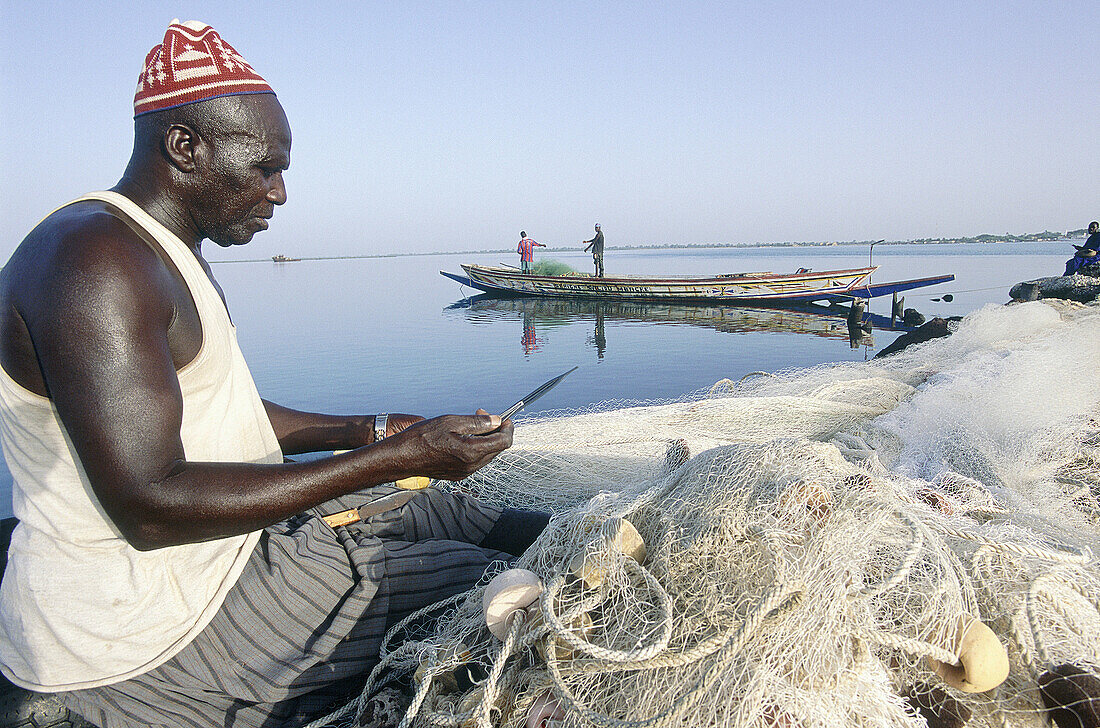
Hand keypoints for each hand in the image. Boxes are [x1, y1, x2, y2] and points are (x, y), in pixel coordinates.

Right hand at [385, 410, 512, 480]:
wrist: (401, 457)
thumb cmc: (422, 437)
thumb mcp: (451, 422)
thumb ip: (478, 423)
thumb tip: (496, 421)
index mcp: (472, 452)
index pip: (504, 441)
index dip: (508, 428)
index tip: (505, 418)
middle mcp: (471, 466)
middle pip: (497, 449)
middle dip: (496, 431)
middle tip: (484, 416)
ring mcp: (464, 472)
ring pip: (487, 455)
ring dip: (485, 439)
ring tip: (471, 425)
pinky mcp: (457, 475)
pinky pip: (475, 461)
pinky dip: (476, 448)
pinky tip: (464, 438)